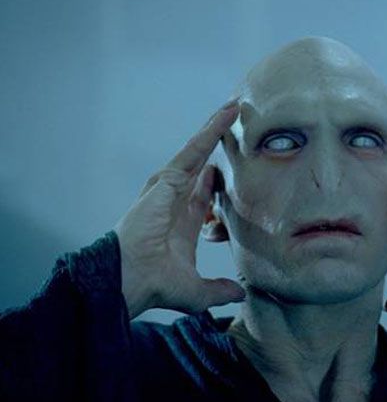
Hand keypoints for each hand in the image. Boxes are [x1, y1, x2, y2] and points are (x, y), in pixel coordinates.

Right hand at [114, 100, 245, 319]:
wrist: (130, 280)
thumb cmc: (154, 285)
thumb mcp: (196, 291)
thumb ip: (219, 290)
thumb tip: (240, 293)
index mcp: (182, 223)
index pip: (204, 196)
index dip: (217, 183)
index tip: (232, 171)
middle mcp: (175, 201)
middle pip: (201, 166)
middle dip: (217, 147)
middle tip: (236, 125)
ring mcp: (169, 188)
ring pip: (198, 152)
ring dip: (215, 129)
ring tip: (234, 108)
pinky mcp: (166, 180)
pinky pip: (193, 151)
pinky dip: (209, 132)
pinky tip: (227, 116)